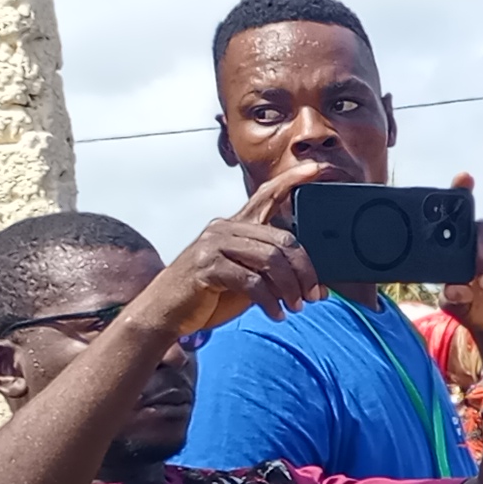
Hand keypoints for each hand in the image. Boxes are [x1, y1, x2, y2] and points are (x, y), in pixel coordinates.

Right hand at [140, 163, 330, 334]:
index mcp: (234, 225)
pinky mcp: (207, 266)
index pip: (266, 196)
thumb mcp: (245, 277)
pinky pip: (252, 281)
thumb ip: (273, 272)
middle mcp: (224, 228)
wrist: (166, 311)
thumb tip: (315, 285)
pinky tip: (276, 314)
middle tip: (314, 295)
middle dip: (304, 270)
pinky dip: (270, 301)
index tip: (316, 169)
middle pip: (282, 239)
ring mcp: (213, 245)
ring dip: (290, 287)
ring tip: (297, 307)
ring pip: (271, 259)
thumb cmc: (208, 294)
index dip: (291, 181)